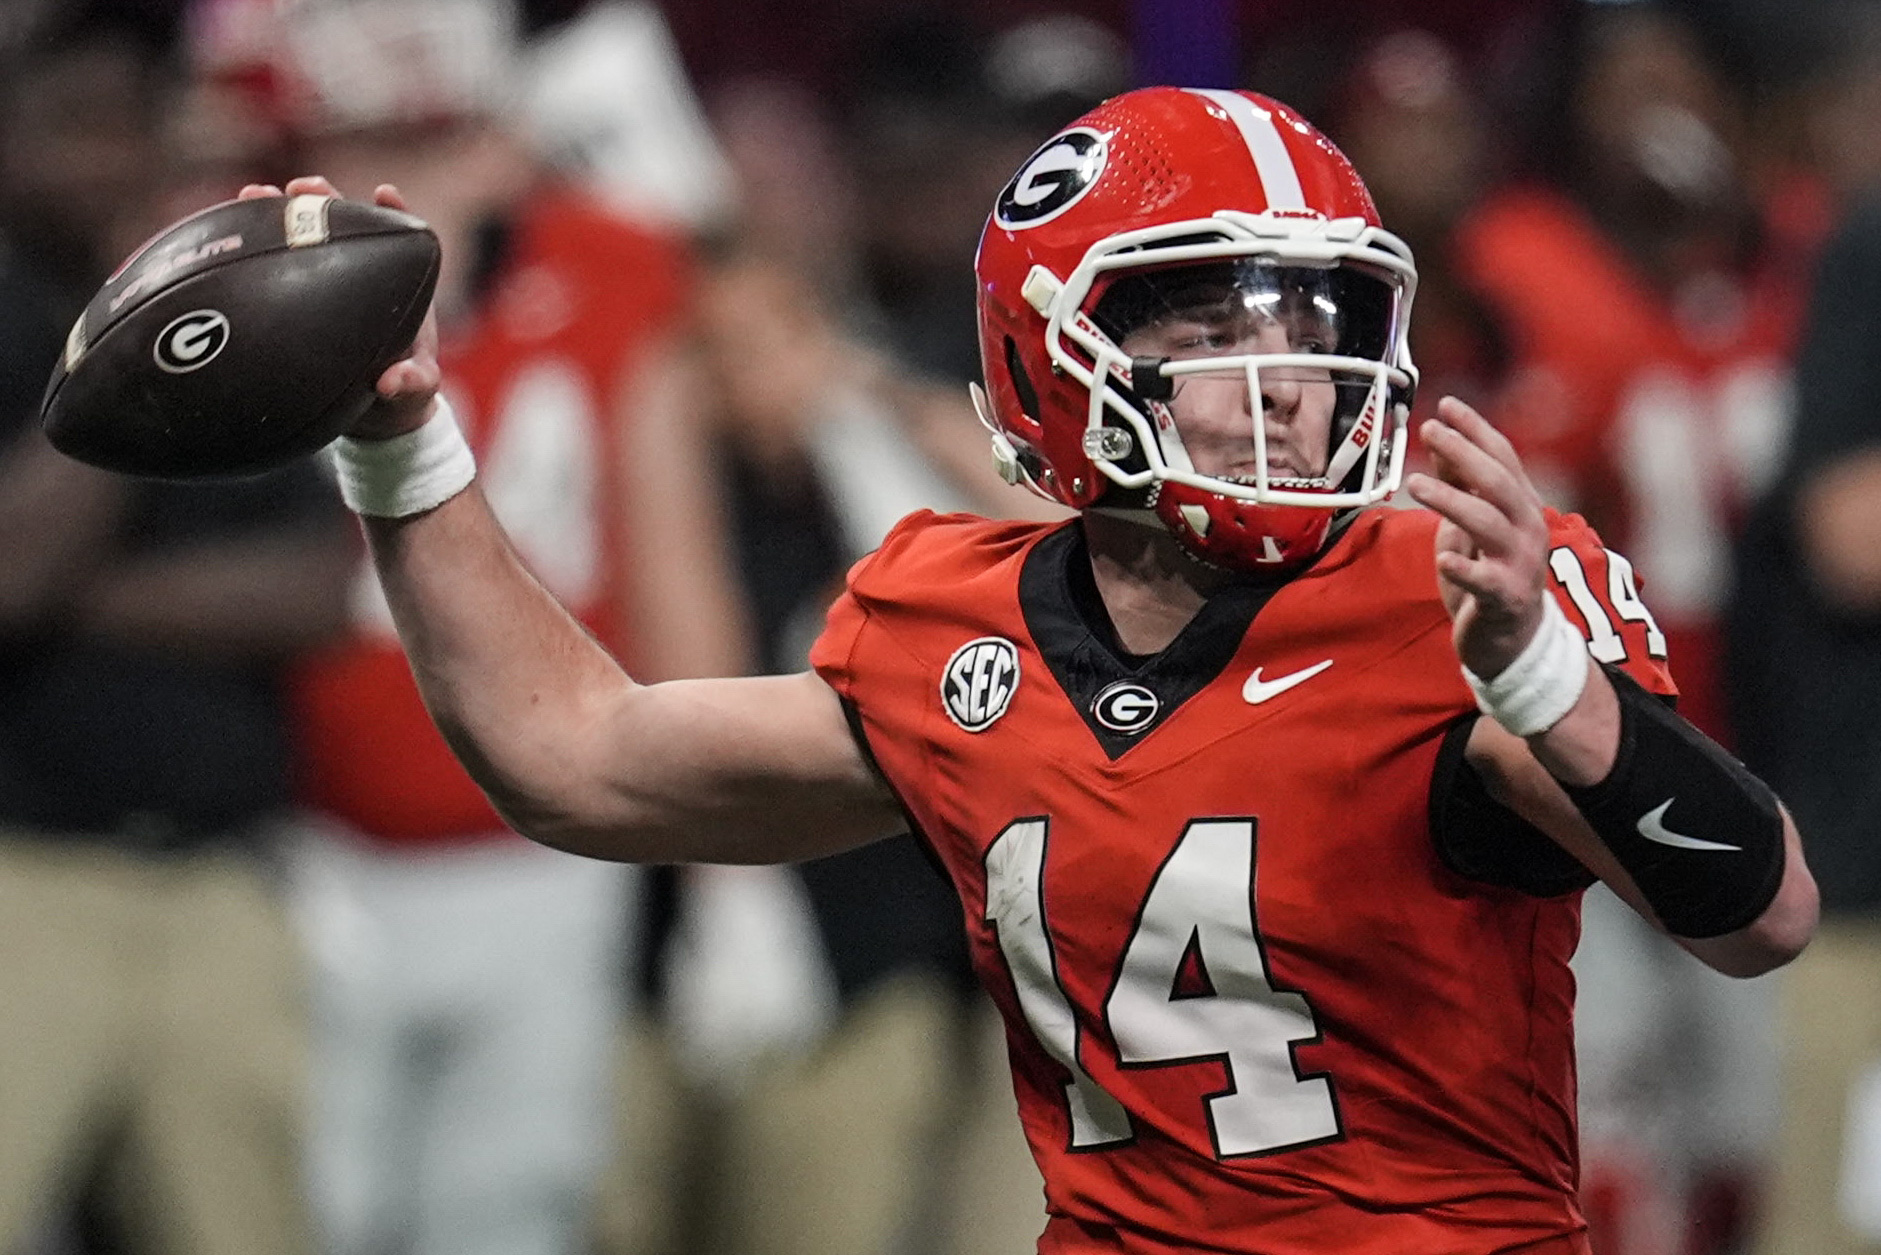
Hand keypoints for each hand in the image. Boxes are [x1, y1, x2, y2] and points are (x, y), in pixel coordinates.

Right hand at [237, 176, 440, 439]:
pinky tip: (224, 233)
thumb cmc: (402, 394)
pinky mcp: (295, 299)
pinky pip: (272, 272)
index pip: (399, 241)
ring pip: (303, 242)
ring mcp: (325, 285)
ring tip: (255, 193)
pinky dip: (251, 252)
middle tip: (304, 186)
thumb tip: (392, 381)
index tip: (383, 192)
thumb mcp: (414, 391)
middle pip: (345, 227)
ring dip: (280, 215)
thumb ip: (411, 384)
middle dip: (325, 201)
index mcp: (400, 290)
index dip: (395, 213)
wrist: (371, 415)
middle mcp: (362, 278)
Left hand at [1404, 397, 1549, 678]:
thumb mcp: (1470, 525)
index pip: (1502, 457)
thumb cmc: (1488, 574)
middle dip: (1465, 453)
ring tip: (1416, 483)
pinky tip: (1443, 560)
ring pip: (1489, 524)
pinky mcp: (1505, 599)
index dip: (1476, 430)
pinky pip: (1485, 581)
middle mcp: (1527, 529)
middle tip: (1429, 430)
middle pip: (1498, 483)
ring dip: (1453, 501)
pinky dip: (1465, 568)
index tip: (1446, 404)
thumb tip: (1441, 442)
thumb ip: (1460, 486)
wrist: (1511, 641)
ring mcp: (1520, 564)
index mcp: (1520, 506)